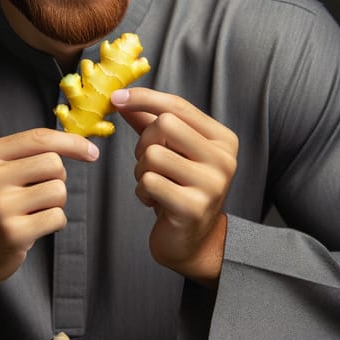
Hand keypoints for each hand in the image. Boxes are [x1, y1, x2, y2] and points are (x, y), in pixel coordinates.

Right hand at [0, 128, 98, 302]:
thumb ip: (29, 152)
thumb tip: (81, 143)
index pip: (39, 138)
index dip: (72, 142)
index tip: (92, 152)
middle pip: (53, 163)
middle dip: (57, 178)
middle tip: (39, 192)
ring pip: (58, 190)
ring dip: (56, 203)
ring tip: (34, 211)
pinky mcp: (13, 232)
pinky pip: (57, 217)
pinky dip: (55, 222)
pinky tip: (35, 226)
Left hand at [111, 88, 237, 286]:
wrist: (192, 242)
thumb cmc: (179, 189)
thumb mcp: (170, 151)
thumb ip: (150, 123)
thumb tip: (122, 99)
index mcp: (222, 140)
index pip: (178, 106)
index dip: (144, 98)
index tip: (116, 98)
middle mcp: (223, 159)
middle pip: (165, 125)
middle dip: (144, 142)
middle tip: (147, 163)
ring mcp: (211, 184)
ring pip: (153, 154)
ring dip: (141, 171)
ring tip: (153, 185)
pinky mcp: (193, 208)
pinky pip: (149, 182)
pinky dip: (142, 191)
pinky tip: (154, 201)